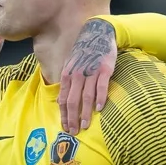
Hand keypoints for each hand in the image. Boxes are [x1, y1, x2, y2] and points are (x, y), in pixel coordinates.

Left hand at [58, 18, 115, 134]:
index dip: (64, 115)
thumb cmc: (83, 53)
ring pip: (86, 96)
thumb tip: (60, 102)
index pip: (63, 100)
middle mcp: (77, 75)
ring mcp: (91, 72)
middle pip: (72, 101)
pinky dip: (100, 98)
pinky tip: (99, 109)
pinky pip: (101, 86)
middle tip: (74, 131)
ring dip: (85, 113)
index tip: (65, 127)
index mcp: (67, 75)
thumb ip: (66, 84)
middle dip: (72, 118)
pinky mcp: (105, 69)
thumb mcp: (70, 66)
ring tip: (85, 125)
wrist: (97, 33)